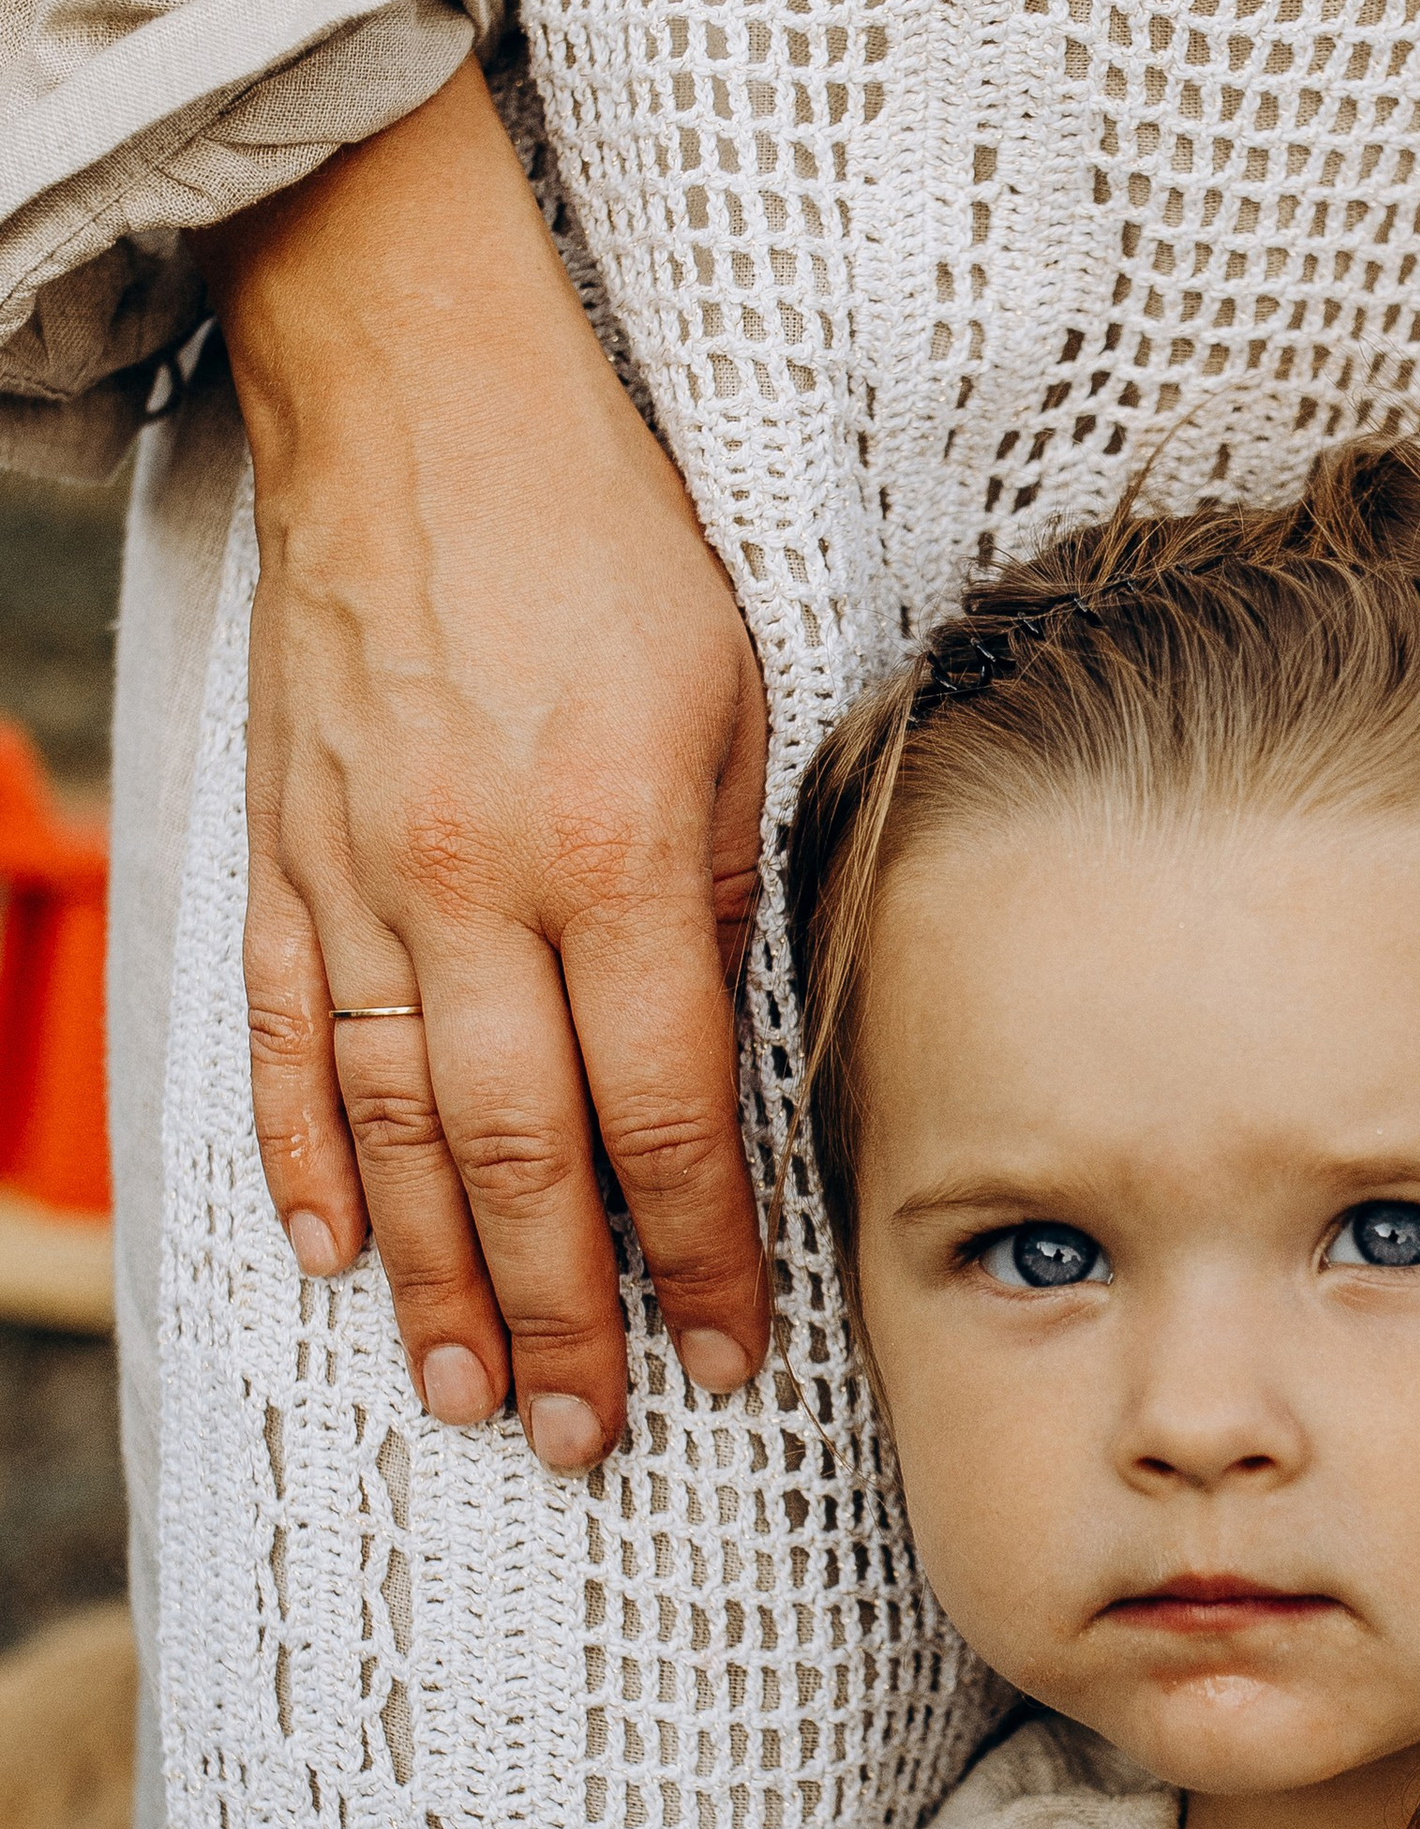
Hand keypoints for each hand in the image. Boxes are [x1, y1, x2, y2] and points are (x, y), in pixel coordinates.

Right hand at [204, 62, 768, 1469]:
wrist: (417, 393)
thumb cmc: (604, 538)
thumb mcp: (728, 705)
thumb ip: (718, 892)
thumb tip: (724, 1066)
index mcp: (611, 853)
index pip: (664, 1114)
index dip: (697, 1253)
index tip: (723, 1354)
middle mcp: (472, 888)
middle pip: (520, 1158)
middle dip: (563, 1314)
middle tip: (589, 1435)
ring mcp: (358, 879)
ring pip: (393, 1128)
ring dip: (434, 1277)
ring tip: (471, 1391)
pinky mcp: (282, 855)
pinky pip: (286, 1039)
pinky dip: (300, 1155)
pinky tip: (325, 1253)